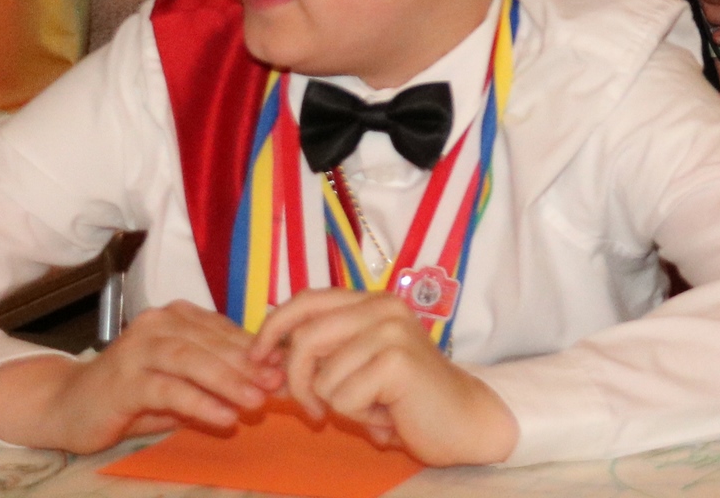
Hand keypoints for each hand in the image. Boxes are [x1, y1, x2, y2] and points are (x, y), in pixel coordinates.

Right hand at [0, 301, 268, 451]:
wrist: (68, 406)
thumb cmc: (133, 393)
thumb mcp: (181, 380)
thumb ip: (218, 375)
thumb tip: (270, 381)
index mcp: (176, 316)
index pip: (225, 330)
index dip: (258, 351)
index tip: (287, 370)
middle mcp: (157, 324)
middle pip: (213, 343)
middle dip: (251, 366)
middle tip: (279, 386)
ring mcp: (137, 349)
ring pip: (192, 361)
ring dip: (229, 381)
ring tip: (258, 402)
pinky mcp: (123, 380)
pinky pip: (168, 390)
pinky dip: (200, 403)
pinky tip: (224, 417)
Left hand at [253, 289, 516, 465]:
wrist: (462, 420)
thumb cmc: (405, 398)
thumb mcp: (355, 368)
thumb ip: (319, 357)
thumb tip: (263, 360)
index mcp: (371, 302)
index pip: (307, 300)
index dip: (274, 327)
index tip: (257, 358)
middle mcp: (382, 307)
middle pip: (305, 339)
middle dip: (297, 383)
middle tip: (315, 412)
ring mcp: (392, 331)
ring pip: (322, 376)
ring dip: (337, 405)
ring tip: (372, 407)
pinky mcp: (397, 361)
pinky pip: (344, 398)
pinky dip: (358, 416)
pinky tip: (387, 414)